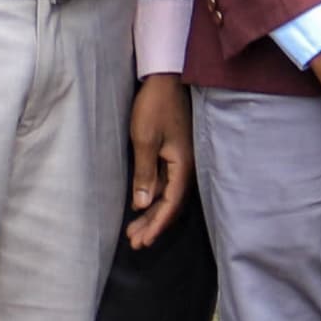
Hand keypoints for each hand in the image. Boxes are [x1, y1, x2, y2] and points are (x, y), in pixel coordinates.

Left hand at [123, 74, 193, 248]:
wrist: (166, 78)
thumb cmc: (155, 106)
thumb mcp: (145, 140)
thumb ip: (145, 174)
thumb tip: (142, 206)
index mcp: (183, 166)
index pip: (171, 205)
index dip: (156, 225)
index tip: (142, 242)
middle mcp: (186, 167)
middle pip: (170, 204)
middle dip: (152, 225)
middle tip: (135, 242)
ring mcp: (181, 160)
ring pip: (167, 195)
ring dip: (152, 213)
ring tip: (134, 231)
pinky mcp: (174, 153)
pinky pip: (166, 183)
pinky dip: (153, 197)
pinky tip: (143, 205)